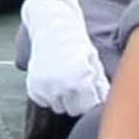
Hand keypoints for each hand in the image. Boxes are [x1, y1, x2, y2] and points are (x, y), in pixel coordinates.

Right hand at [21, 0, 110, 116]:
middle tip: (76, 85)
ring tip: (64, 81)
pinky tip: (52, 80)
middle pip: (73, 110)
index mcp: (81, 79)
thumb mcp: (93, 62)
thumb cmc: (75, 44)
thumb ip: (100, 84)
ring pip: (58, 107)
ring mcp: (46, 86)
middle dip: (76, 101)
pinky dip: (48, 95)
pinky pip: (43, 101)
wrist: (51, 27)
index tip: (90, 92)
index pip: (88, 107)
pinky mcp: (33, 86)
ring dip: (62, 99)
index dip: (90, 100)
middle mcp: (62, 85)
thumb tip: (105, 102)